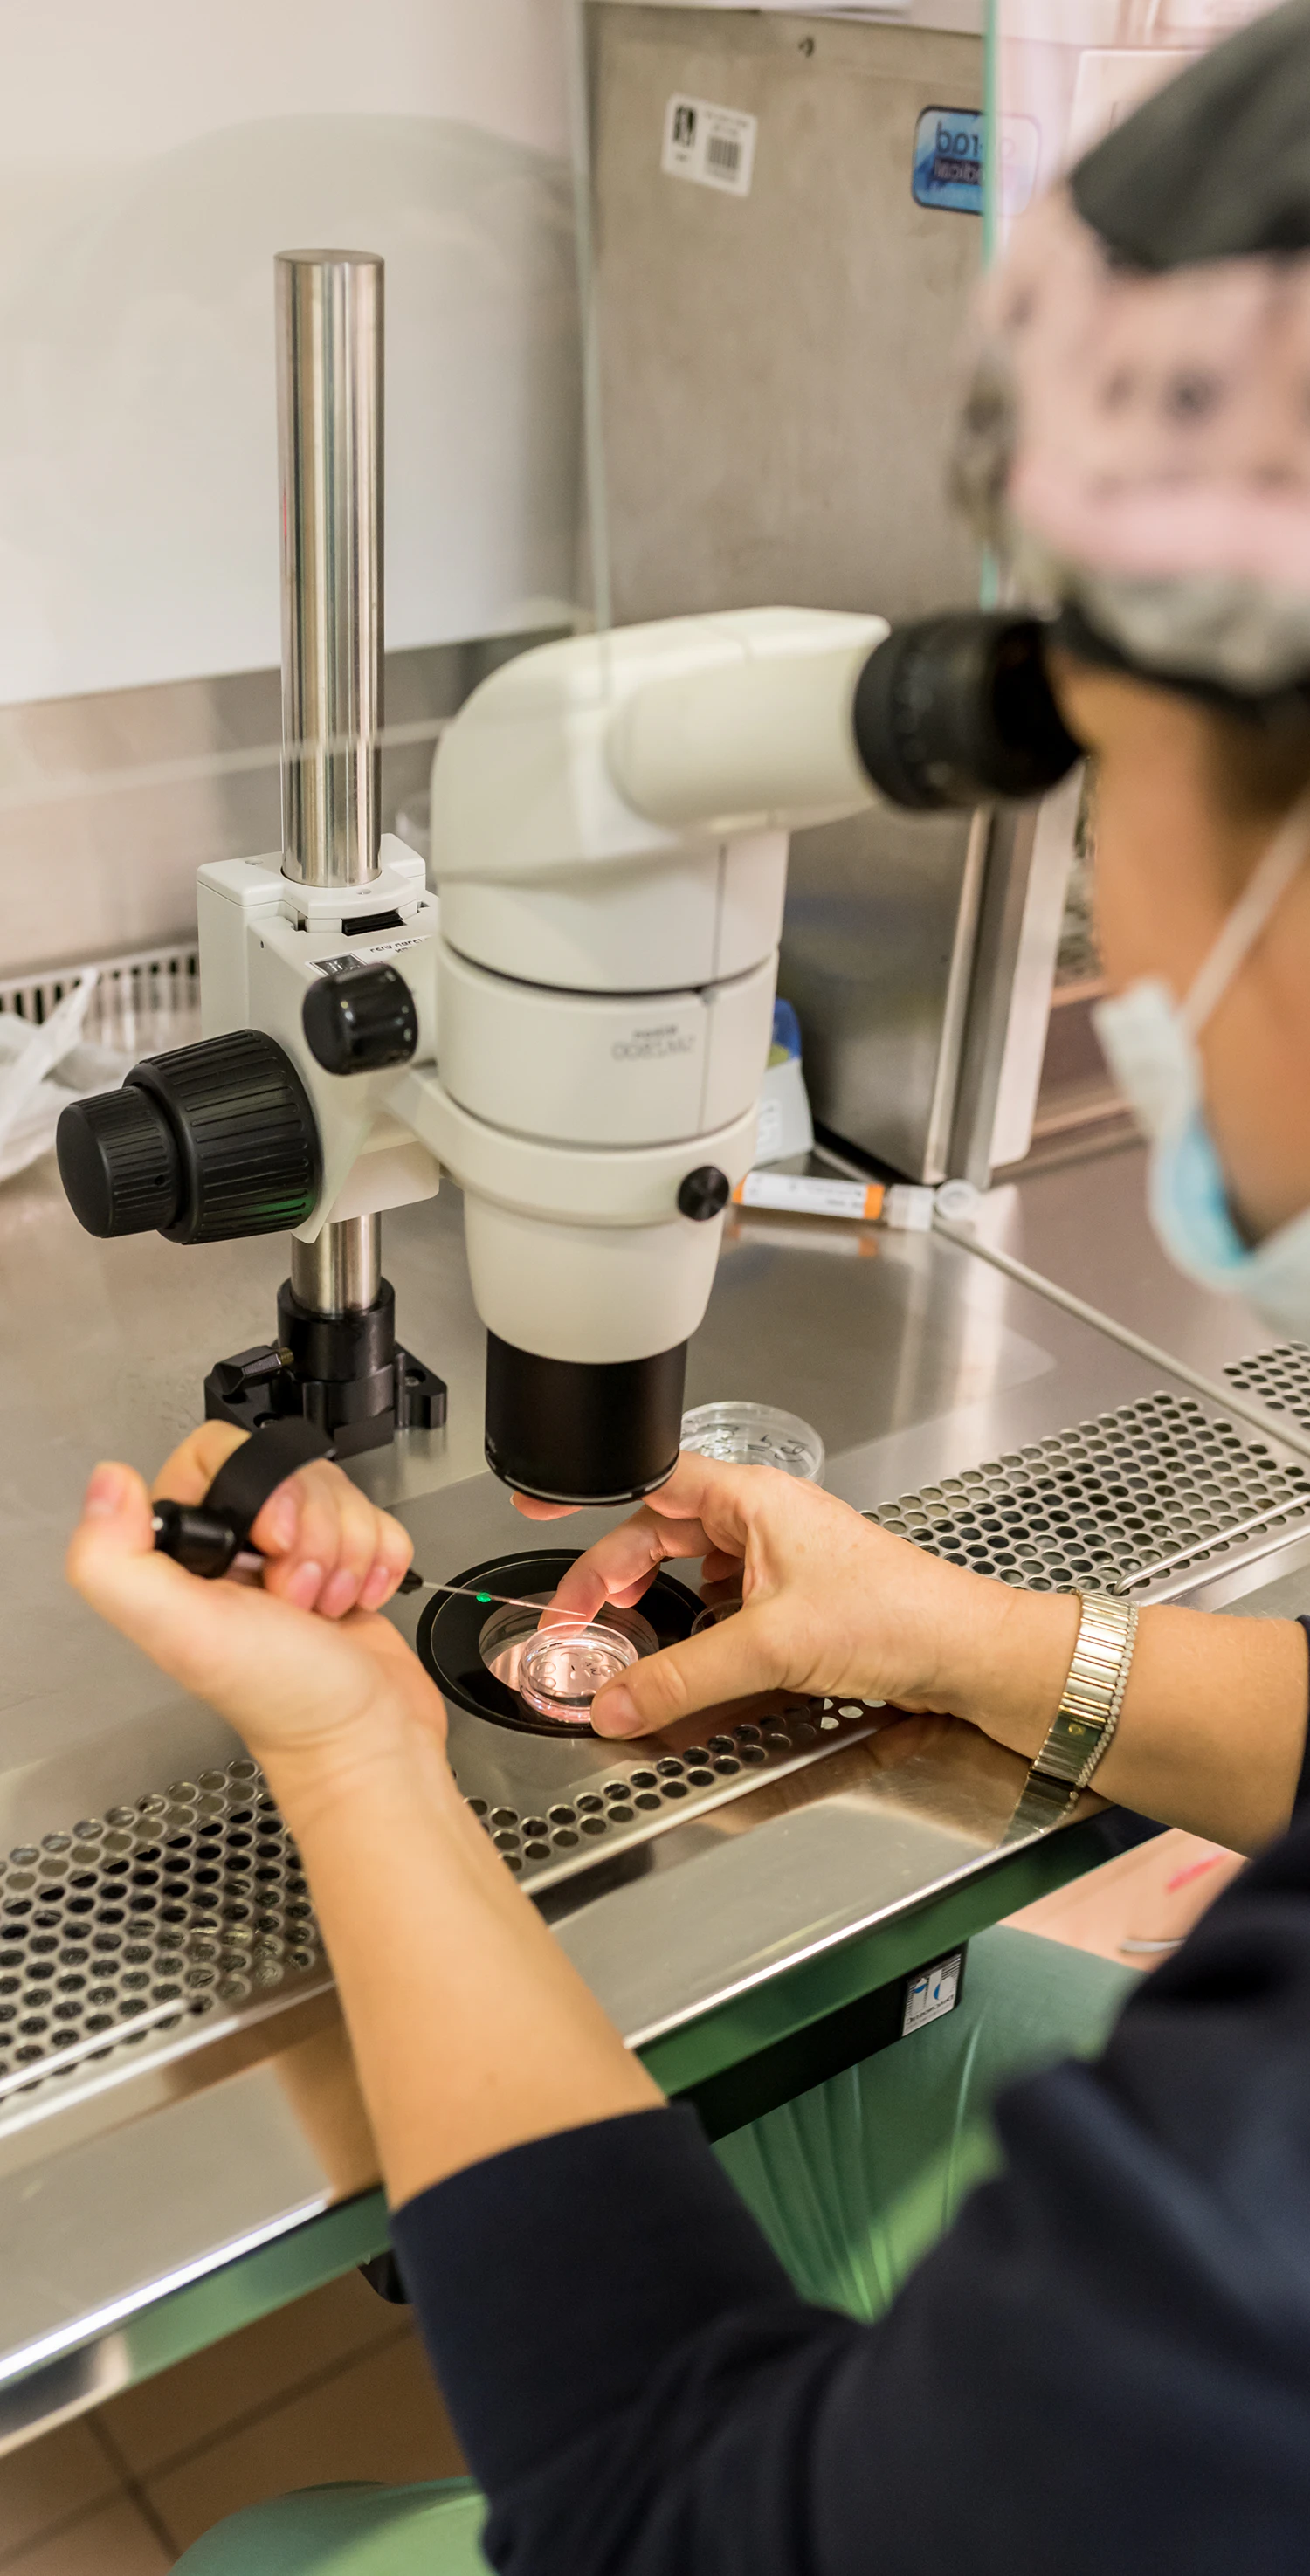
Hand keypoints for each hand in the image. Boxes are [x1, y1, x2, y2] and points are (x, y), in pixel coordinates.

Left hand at [66, 1422, 443, 1785]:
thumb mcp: (183, 1631)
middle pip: (292, 1471)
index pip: (220, 1456)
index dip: (264, 1489)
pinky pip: (378, 1520)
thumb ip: (117, 1562)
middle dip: (316, 1529)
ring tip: (325, 1606)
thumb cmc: (284, 1701)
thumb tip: (106, 1482)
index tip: (273, 1541)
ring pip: (339, 1493)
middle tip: (298, 1590)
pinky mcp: (347, 1567)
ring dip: (349, 1550)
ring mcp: (296, 1559)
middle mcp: (237, 1553)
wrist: (369, 1742)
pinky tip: (358, 1602)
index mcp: (187, 1554)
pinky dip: (381, 1559)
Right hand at [518, 1452, 1076, 1741]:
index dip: (589, 1492)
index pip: (650, 1481)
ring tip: (626, 1634)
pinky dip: (698, 1622)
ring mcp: (782, 1555)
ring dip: (656, 1599)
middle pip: (661, 1531)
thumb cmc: (899, 1616)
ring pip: (692, 1567)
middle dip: (614, 1574)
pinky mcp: (798, 1595)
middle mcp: (765, 1517)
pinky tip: (693, 1652)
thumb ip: (683, 1677)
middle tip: (578, 1618)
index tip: (539, 1504)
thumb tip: (616, 1701)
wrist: (967, 1653)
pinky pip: (725, 1598)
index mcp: (752, 1498)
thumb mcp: (772, 1646)